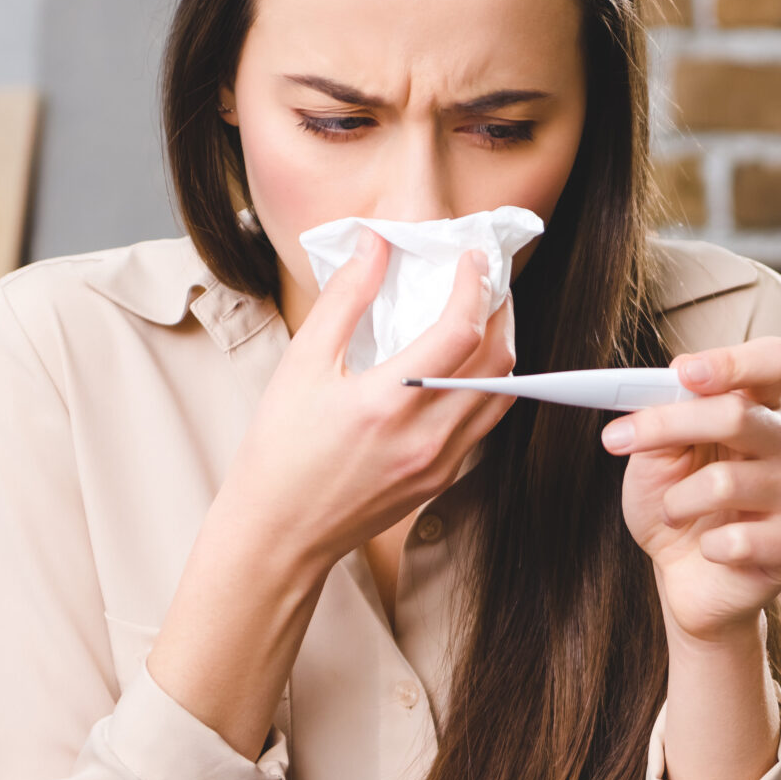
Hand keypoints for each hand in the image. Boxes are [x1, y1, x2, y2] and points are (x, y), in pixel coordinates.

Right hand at [146, 232, 512, 756]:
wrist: (280, 534)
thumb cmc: (280, 453)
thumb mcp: (301, 366)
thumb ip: (345, 300)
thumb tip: (374, 245)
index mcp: (388, 403)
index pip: (460, 332)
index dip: (475, 286)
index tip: (472, 258)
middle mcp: (425, 437)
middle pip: (497, 361)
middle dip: (500, 310)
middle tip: (487, 279)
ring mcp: (440, 462)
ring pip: (499, 394)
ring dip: (500, 348)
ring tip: (481, 314)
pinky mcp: (443, 479)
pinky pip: (483, 422)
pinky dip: (485, 384)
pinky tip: (462, 364)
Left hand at [604, 338, 780, 648]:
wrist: (685, 578)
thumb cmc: (676, 508)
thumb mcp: (655, 458)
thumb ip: (663, 416)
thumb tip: (668, 382)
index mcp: (761, 409)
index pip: (772, 362)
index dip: (732, 361)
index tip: (683, 373)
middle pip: (739, 414)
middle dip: (667, 425)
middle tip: (615, 440)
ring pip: (726, 482)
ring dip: (677, 501)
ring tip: (672, 513)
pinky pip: (740, 540)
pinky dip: (707, 547)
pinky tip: (710, 550)